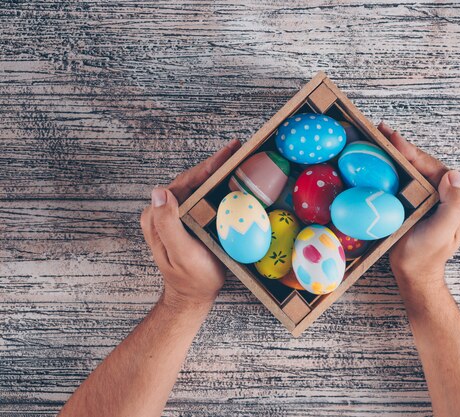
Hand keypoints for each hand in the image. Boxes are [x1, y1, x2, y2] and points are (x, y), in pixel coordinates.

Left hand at [140, 139, 241, 310]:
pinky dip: (216, 184)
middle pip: (191, 180)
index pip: (184, 183)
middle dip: (214, 163)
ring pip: (196, 185)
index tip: (228, 153)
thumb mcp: (181, 253)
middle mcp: (162, 211)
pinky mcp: (185, 219)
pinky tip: (231, 177)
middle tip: (238, 149)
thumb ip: (168, 224)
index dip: (207, 166)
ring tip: (237, 157)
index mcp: (157, 216)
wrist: (193, 296)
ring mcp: (174, 214)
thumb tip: (160, 191)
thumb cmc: (192, 278)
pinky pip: (200, 196)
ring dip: (216, 171)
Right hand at [378, 123, 459, 299]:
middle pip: (424, 164)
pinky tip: (381, 157)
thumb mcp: (443, 232)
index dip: (413, 152)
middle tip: (382, 130)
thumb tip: (451, 175)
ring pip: (415, 169)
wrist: (413, 274)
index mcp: (458, 200)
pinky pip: (407, 179)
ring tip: (380, 136)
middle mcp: (447, 195)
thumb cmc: (425, 256)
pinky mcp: (418, 203)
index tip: (394, 139)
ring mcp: (432, 198)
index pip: (434, 168)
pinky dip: (394, 166)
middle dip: (404, 147)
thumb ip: (454, 204)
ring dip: (398, 152)